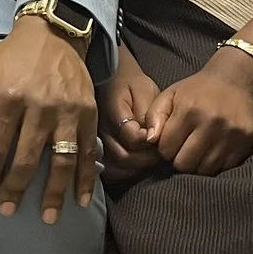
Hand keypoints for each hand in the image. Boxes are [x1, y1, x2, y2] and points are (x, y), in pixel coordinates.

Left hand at [0, 16, 96, 221]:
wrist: (51, 34)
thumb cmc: (6, 58)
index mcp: (9, 97)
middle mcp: (40, 106)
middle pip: (27, 160)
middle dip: (17, 189)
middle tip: (9, 209)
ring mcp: (67, 110)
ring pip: (60, 162)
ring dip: (54, 193)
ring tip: (48, 216)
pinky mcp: (87, 112)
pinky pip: (85, 151)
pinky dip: (84, 178)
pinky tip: (80, 199)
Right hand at [98, 54, 164, 185]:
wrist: (113, 81)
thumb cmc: (132, 85)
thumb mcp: (143, 90)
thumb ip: (147, 113)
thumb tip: (150, 138)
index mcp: (110, 110)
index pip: (132, 138)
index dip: (150, 142)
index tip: (158, 137)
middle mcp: (98, 129)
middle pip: (124, 158)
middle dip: (147, 158)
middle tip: (159, 151)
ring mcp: (94, 142)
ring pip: (116, 168)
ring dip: (137, 167)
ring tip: (149, 156)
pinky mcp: (94, 151)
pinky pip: (109, 171)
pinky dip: (125, 172)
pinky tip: (136, 163)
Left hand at [147, 56, 252, 176]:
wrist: (236, 81)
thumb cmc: (197, 90)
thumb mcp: (170, 95)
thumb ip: (153, 116)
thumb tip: (149, 140)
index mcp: (189, 110)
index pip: (166, 149)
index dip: (164, 149)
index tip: (170, 142)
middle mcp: (211, 123)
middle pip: (184, 164)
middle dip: (178, 160)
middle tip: (182, 149)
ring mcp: (231, 134)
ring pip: (204, 170)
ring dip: (197, 164)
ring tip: (196, 151)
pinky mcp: (245, 142)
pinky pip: (224, 168)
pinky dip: (214, 165)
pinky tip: (211, 152)